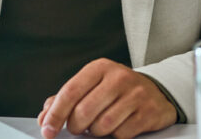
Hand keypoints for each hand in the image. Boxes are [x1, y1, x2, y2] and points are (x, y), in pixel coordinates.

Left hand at [37, 59, 176, 138]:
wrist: (156, 90)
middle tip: (77, 128)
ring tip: (98, 125)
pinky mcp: (148, 112)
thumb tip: (45, 117)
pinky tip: (116, 127)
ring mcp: (135, 94)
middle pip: (85, 111)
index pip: (70, 91)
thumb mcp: (91, 85)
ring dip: (95, 131)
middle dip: (76, 126)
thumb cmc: (117, 89)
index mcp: (98, 68)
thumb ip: (66, 98)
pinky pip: (122, 133)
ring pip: (103, 124)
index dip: (56, 113)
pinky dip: (115, 135)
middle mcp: (117, 78)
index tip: (47, 129)